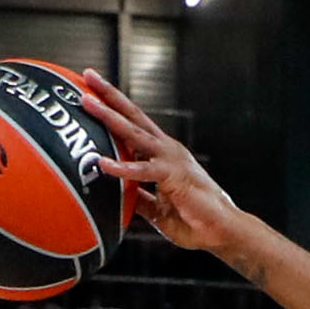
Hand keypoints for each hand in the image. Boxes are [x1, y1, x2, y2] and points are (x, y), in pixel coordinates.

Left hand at [63, 70, 248, 257]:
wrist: (223, 233)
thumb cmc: (194, 221)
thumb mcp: (158, 209)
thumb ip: (139, 197)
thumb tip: (119, 194)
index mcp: (164, 154)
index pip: (135, 124)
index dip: (114, 107)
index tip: (92, 91)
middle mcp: (167, 149)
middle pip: (133, 116)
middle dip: (109, 95)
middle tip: (88, 75)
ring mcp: (171, 159)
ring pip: (134, 132)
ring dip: (109, 116)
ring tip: (86, 102)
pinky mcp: (174, 176)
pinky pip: (143, 170)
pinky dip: (122, 168)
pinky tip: (101, 162)